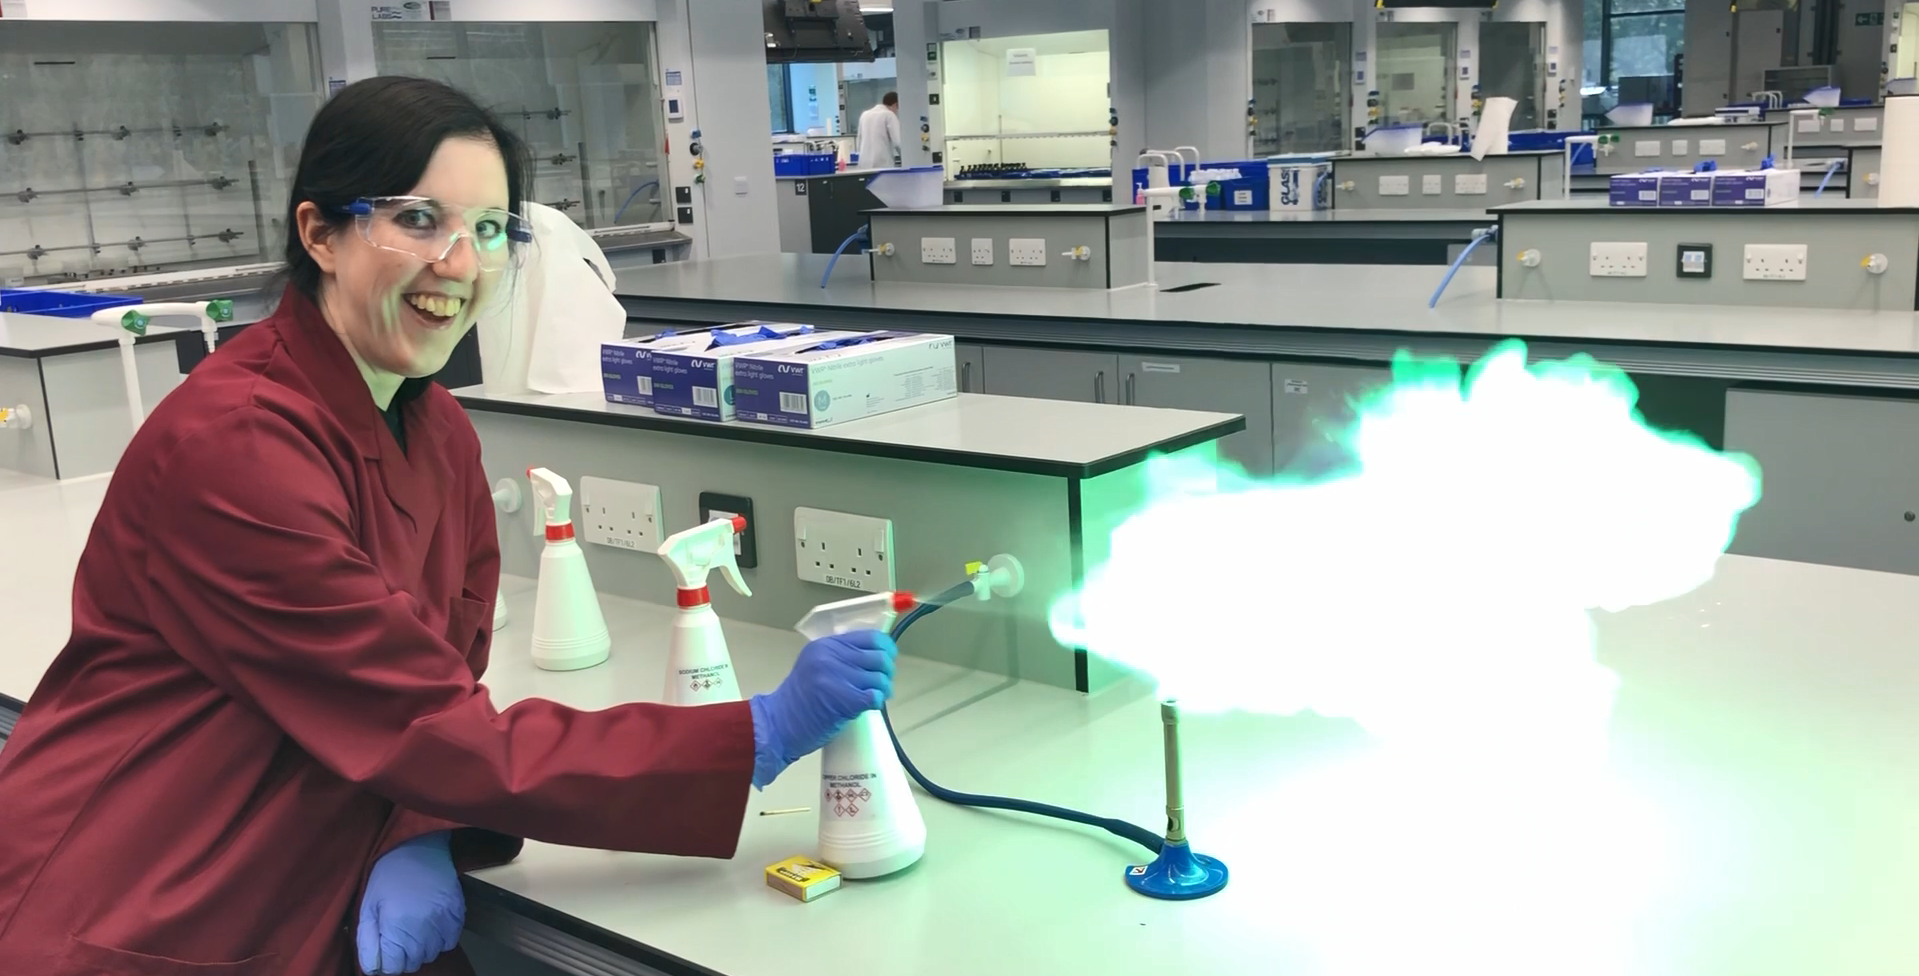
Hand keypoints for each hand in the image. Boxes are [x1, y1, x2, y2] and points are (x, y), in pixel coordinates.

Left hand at [357, 831, 463, 974]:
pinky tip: (431, 926)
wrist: (418, 848)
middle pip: (412, 963)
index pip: (392, 968)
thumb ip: (367, 941)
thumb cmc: (388, 876)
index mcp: (396, 928)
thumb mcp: (367, 907)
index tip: (385, 947)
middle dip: (402, 955)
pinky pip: (449, 942)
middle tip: (398, 936)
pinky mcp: (457, 915)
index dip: (386, 960)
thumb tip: (372, 968)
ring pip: (431, 954)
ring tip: (414, 929)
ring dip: (421, 948)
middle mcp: (422, 930)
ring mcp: (442, 923)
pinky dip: (439, 940)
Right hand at [748, 630, 897, 787]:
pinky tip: (869, 705)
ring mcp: (838, 677)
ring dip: (883, 690)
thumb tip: (877, 654)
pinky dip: (877, 702)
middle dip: (887, 671)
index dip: (886, 649)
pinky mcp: (844, 700)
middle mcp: (831, 656)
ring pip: (881, 678)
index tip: (887, 659)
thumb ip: (841, 655)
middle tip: (881, 683)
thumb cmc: (799, 699)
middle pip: (880, 657)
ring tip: (874, 697)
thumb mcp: (815, 664)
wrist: (778, 724)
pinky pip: (875, 696)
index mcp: (826, 644)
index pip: (871, 637)